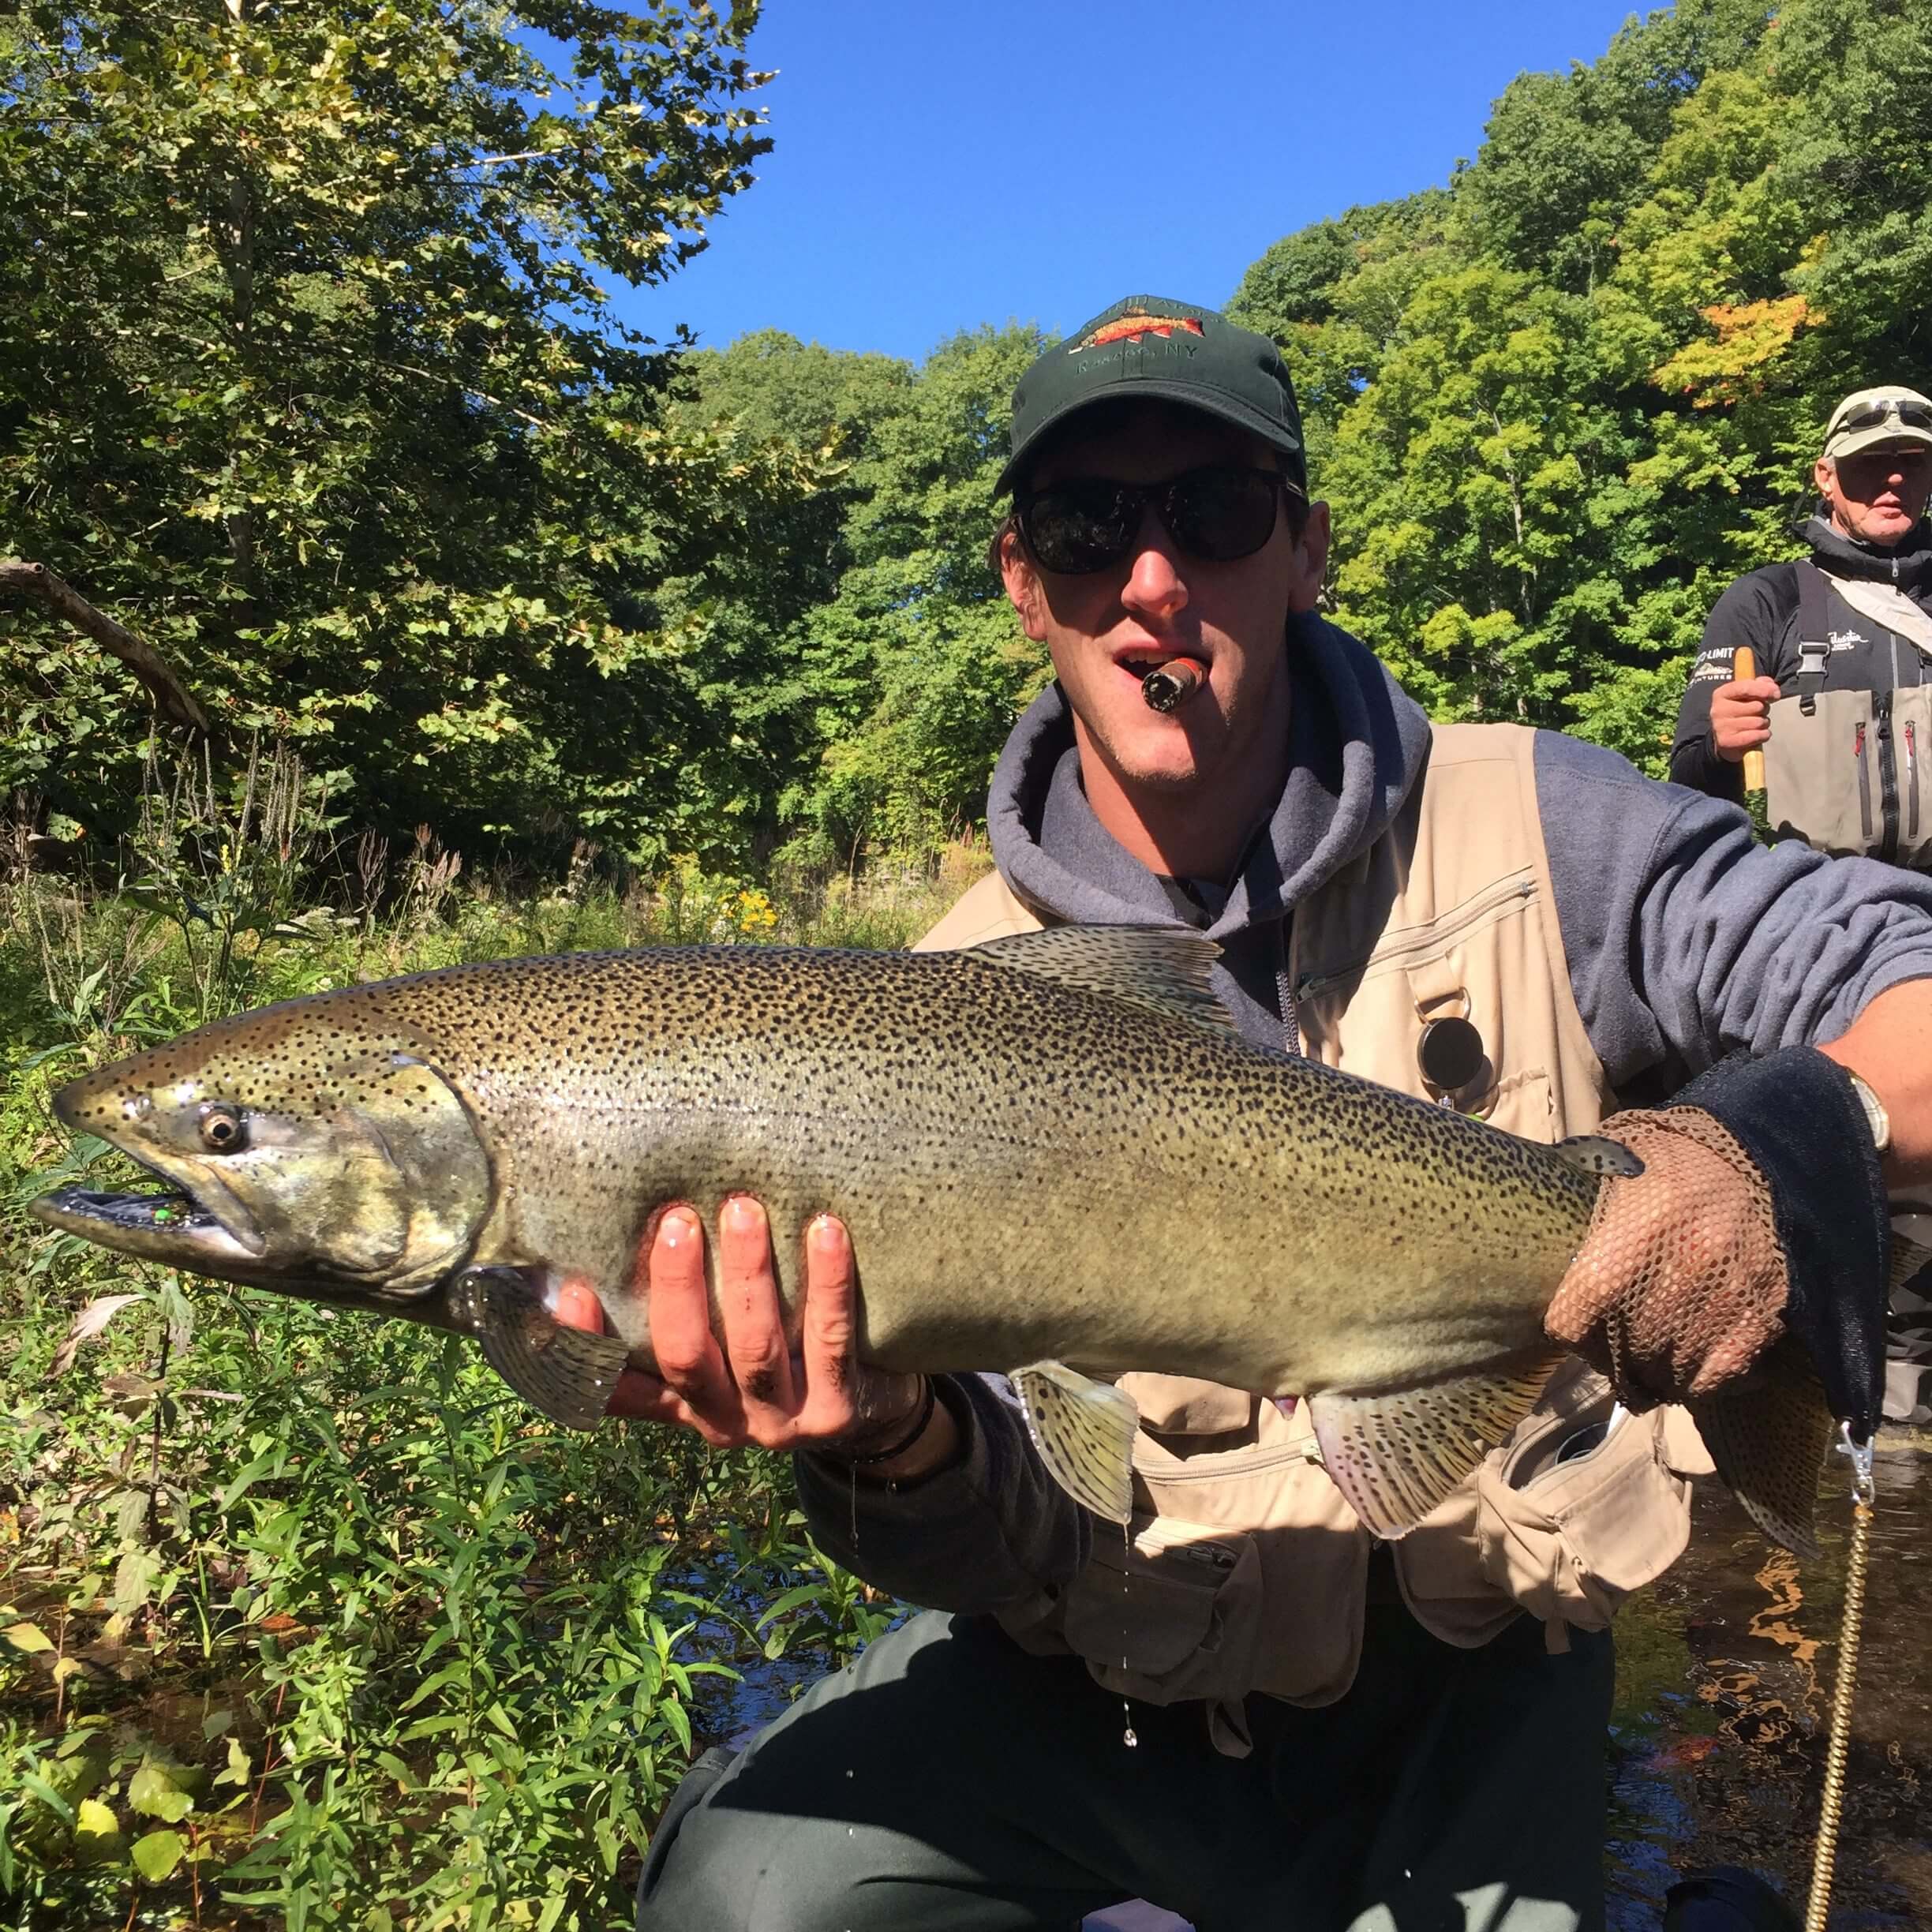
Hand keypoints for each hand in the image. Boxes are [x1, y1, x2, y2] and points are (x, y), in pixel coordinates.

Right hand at [553, 1198, 952, 1470]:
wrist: (873, 1414)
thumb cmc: (783, 1351)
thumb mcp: (723, 1341)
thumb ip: (684, 1304)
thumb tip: (614, 1224)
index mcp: (681, 1402)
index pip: (612, 1386)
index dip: (585, 1345)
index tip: (573, 1285)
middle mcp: (722, 1419)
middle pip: (684, 1358)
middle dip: (678, 1287)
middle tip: (679, 1219)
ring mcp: (781, 1421)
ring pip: (755, 1350)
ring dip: (748, 1276)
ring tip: (744, 1210)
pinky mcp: (838, 1410)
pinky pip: (831, 1339)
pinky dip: (828, 1283)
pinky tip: (826, 1231)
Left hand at [1545, 1107, 1788, 1408]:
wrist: (1767, 1152)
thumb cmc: (1677, 1155)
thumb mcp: (1614, 1158)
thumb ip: (1577, 1197)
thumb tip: (1530, 1222)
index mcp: (1636, 1225)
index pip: (1577, 1315)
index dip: (1568, 1328)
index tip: (1569, 1326)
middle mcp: (1683, 1266)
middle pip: (1625, 1348)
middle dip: (1610, 1352)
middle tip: (1608, 1342)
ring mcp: (1728, 1296)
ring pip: (1670, 1371)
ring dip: (1652, 1371)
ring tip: (1645, 1353)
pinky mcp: (1765, 1317)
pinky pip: (1719, 1378)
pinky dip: (1697, 1380)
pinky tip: (1686, 1363)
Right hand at [1708, 676, 1779, 761]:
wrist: (1726, 737)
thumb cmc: (1740, 712)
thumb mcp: (1747, 694)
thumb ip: (1761, 684)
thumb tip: (1773, 689)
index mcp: (1722, 694)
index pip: (1746, 688)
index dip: (1764, 690)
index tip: (1775, 694)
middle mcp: (1718, 710)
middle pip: (1757, 706)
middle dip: (1764, 709)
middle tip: (1758, 713)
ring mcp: (1721, 727)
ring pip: (1758, 722)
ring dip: (1764, 724)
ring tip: (1755, 724)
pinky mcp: (1726, 741)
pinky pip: (1757, 735)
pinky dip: (1763, 735)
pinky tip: (1756, 734)